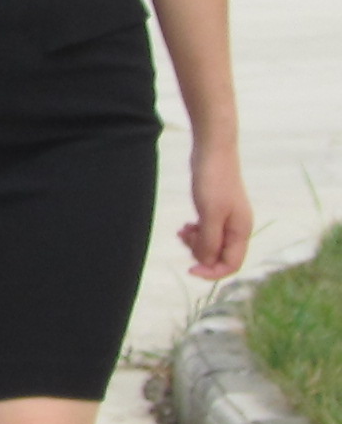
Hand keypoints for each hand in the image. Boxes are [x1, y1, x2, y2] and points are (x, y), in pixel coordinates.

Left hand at [179, 141, 253, 279]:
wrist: (213, 151)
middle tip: (185, 237)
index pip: (231, 265)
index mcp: (241, 231)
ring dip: (195, 242)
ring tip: (182, 230)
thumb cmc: (213, 180)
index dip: (211, 272)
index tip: (189, 270)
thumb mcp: (210, 214)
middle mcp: (237, 228)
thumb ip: (209, 240)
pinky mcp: (216, 210)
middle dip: (199, 252)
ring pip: (211, 244)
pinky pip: (206, 231)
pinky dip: (194, 233)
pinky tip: (184, 226)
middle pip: (219, 256)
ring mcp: (227, 219)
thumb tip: (206, 262)